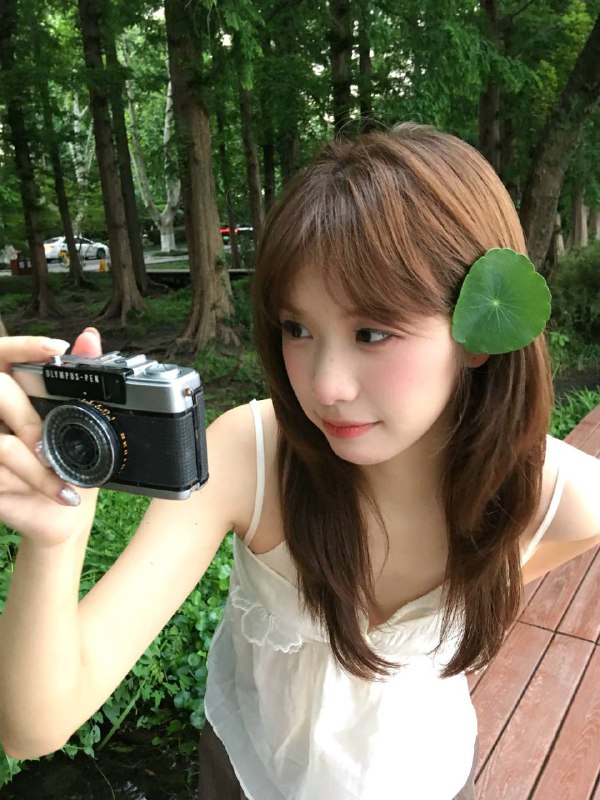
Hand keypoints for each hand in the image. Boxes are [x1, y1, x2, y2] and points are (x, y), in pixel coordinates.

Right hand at [0, 328, 102, 545]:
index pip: (1, 353)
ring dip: (36, 469)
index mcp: (7, 390)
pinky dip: (32, 486)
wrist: (57, 513)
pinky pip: (1, 473)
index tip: (57, 348)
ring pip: (4, 444)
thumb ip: (76, 376)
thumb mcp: (76, 422)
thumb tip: (89, 336)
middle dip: (28, 423)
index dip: (23, 347)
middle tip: (47, 446)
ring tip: (63, 484)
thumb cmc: (65, 460)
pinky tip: (56, 495)